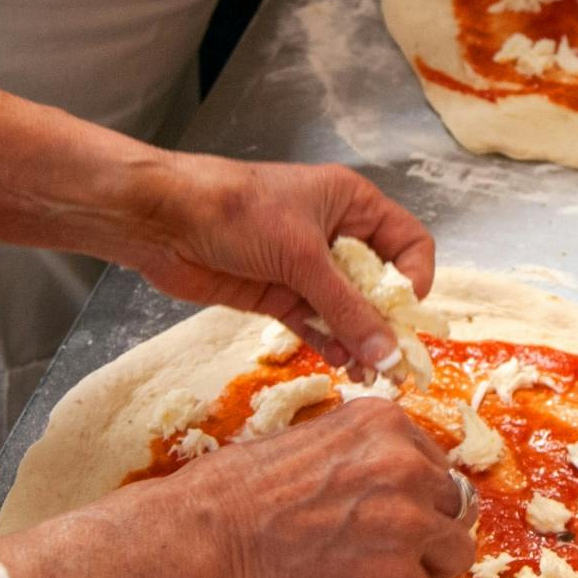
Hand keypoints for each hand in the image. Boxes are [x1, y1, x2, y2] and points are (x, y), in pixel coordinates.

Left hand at [115, 154, 434, 374]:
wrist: (163, 221)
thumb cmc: (237, 213)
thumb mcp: (301, 257)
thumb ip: (346, 308)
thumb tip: (388, 352)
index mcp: (351, 204)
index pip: (407, 241)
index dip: (415, 276)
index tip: (407, 311)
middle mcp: (334, 234)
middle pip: (379, 282)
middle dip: (387, 320)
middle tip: (393, 359)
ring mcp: (305, 267)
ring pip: (347, 309)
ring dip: (359, 339)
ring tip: (367, 372)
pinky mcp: (278, 294)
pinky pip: (316, 324)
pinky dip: (329, 344)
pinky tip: (339, 364)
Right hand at [172, 398, 476, 577]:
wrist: (197, 540)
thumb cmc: (232, 492)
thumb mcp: (309, 441)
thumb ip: (362, 455)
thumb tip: (395, 485)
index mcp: (385, 422)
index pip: (433, 463)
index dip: (411, 494)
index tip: (376, 511)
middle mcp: (408, 463)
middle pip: (454, 505)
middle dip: (424, 528)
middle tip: (373, 547)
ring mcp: (410, 522)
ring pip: (456, 552)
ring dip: (419, 566)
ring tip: (363, 571)